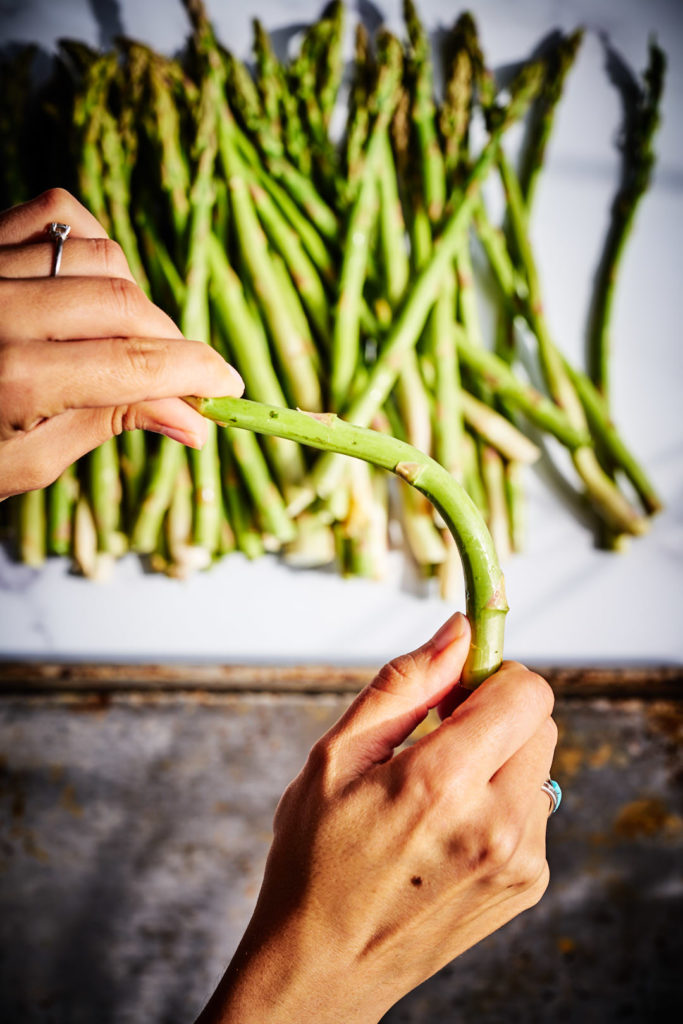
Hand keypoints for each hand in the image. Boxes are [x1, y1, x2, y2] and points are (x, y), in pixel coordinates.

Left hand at [0, 188, 242, 500]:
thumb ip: (109, 427)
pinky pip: (58, 212)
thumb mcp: (26, 462)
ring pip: (101, 254)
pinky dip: (95, 243)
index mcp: (12, 381)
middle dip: (171, 343)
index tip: (229, 388)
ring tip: (128, 340)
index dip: (195, 373)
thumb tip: (193, 421)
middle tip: (182, 379)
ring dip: (134, 300)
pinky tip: (95, 283)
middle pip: (124, 304)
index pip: (133, 365)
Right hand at [198, 613, 556, 1023]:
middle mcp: (497, 825)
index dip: (491, 674)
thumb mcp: (336, 758)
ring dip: (497, 759)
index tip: (455, 683)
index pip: (526, 691)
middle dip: (495, 713)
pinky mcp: (527, 885)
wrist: (324, 967)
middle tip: (437, 736)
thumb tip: (459, 632)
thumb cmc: (315, 860)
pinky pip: (532, 809)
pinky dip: (500, 802)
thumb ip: (404, 685)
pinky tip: (449, 828)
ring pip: (537, 764)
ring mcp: (520, 862)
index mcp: (442, 784)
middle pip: (540, 721)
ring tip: (435, 792)